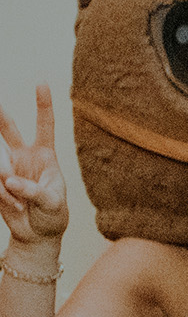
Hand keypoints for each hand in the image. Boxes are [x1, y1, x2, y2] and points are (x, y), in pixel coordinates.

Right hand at [0, 85, 69, 253]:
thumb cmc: (53, 216)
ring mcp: (7, 166)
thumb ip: (35, 191)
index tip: (41, 81)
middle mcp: (24, 156)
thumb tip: (11, 181)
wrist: (37, 235)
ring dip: (6, 185)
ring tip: (20, 203)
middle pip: (8, 128)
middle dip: (0, 114)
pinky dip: (2, 196)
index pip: (44, 125)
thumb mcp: (52, 204)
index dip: (43, 103)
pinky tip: (13, 206)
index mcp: (45, 156)